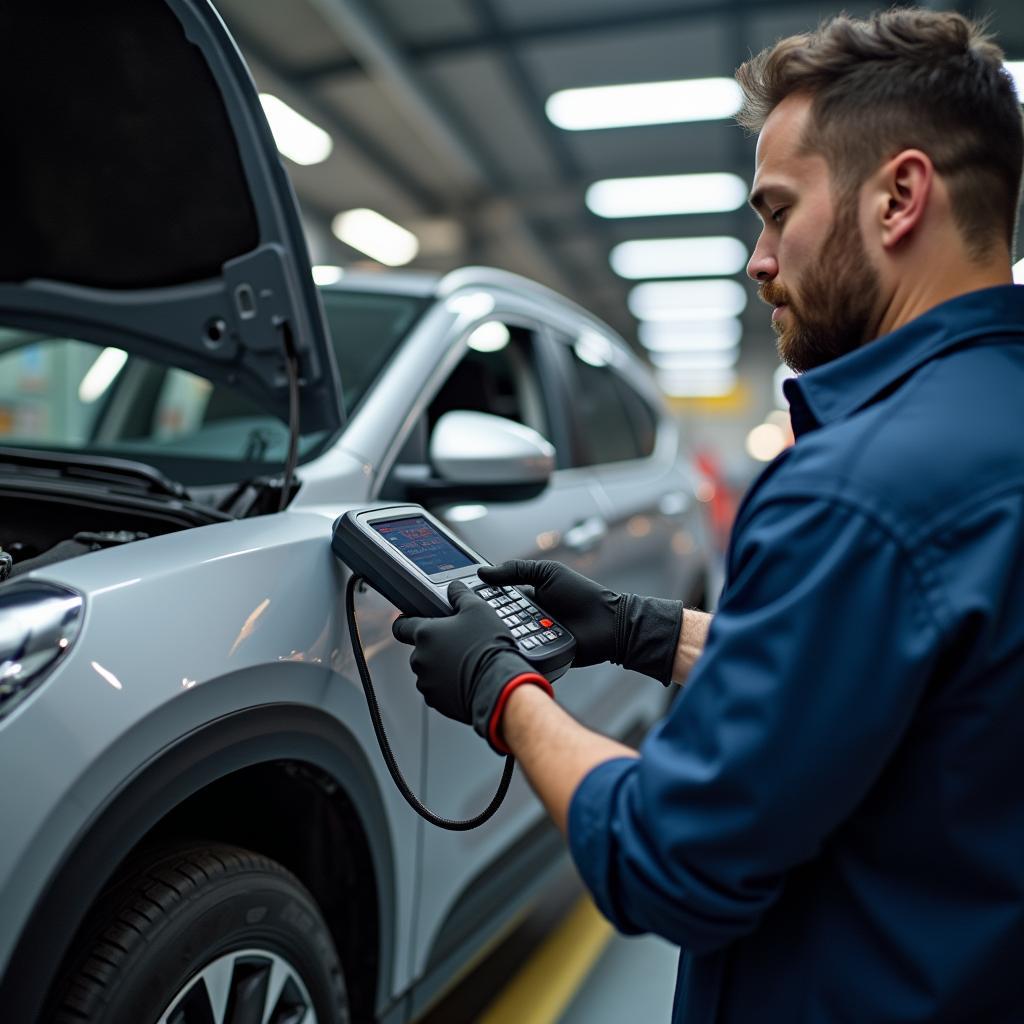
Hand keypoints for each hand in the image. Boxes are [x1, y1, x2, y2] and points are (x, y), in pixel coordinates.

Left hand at [392, 580, 552, 751]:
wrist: (498, 684)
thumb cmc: (488, 647)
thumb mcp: (478, 609)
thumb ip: (461, 595)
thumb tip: (454, 588)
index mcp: (425, 633)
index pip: (401, 626)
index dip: (406, 622)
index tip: (412, 622)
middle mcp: (420, 658)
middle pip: (421, 649)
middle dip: (436, 646)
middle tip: (459, 644)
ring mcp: (426, 681)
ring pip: (429, 670)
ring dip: (441, 667)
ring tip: (466, 663)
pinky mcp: (436, 701)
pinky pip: (437, 690)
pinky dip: (448, 685)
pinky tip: (466, 679)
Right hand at [479, 560, 683, 684]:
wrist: (610, 625)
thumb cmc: (583, 594)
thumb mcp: (548, 573)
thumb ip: (516, 570)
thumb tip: (482, 572)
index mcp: (526, 597)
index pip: (496, 598)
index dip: (481, 598)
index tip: (463, 597)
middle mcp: (526, 618)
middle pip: (497, 619)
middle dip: (489, 618)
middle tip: (476, 616)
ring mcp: (532, 638)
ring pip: (506, 637)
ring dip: (502, 634)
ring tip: (494, 631)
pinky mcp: (539, 655)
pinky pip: (521, 654)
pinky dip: (515, 650)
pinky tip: (507, 647)